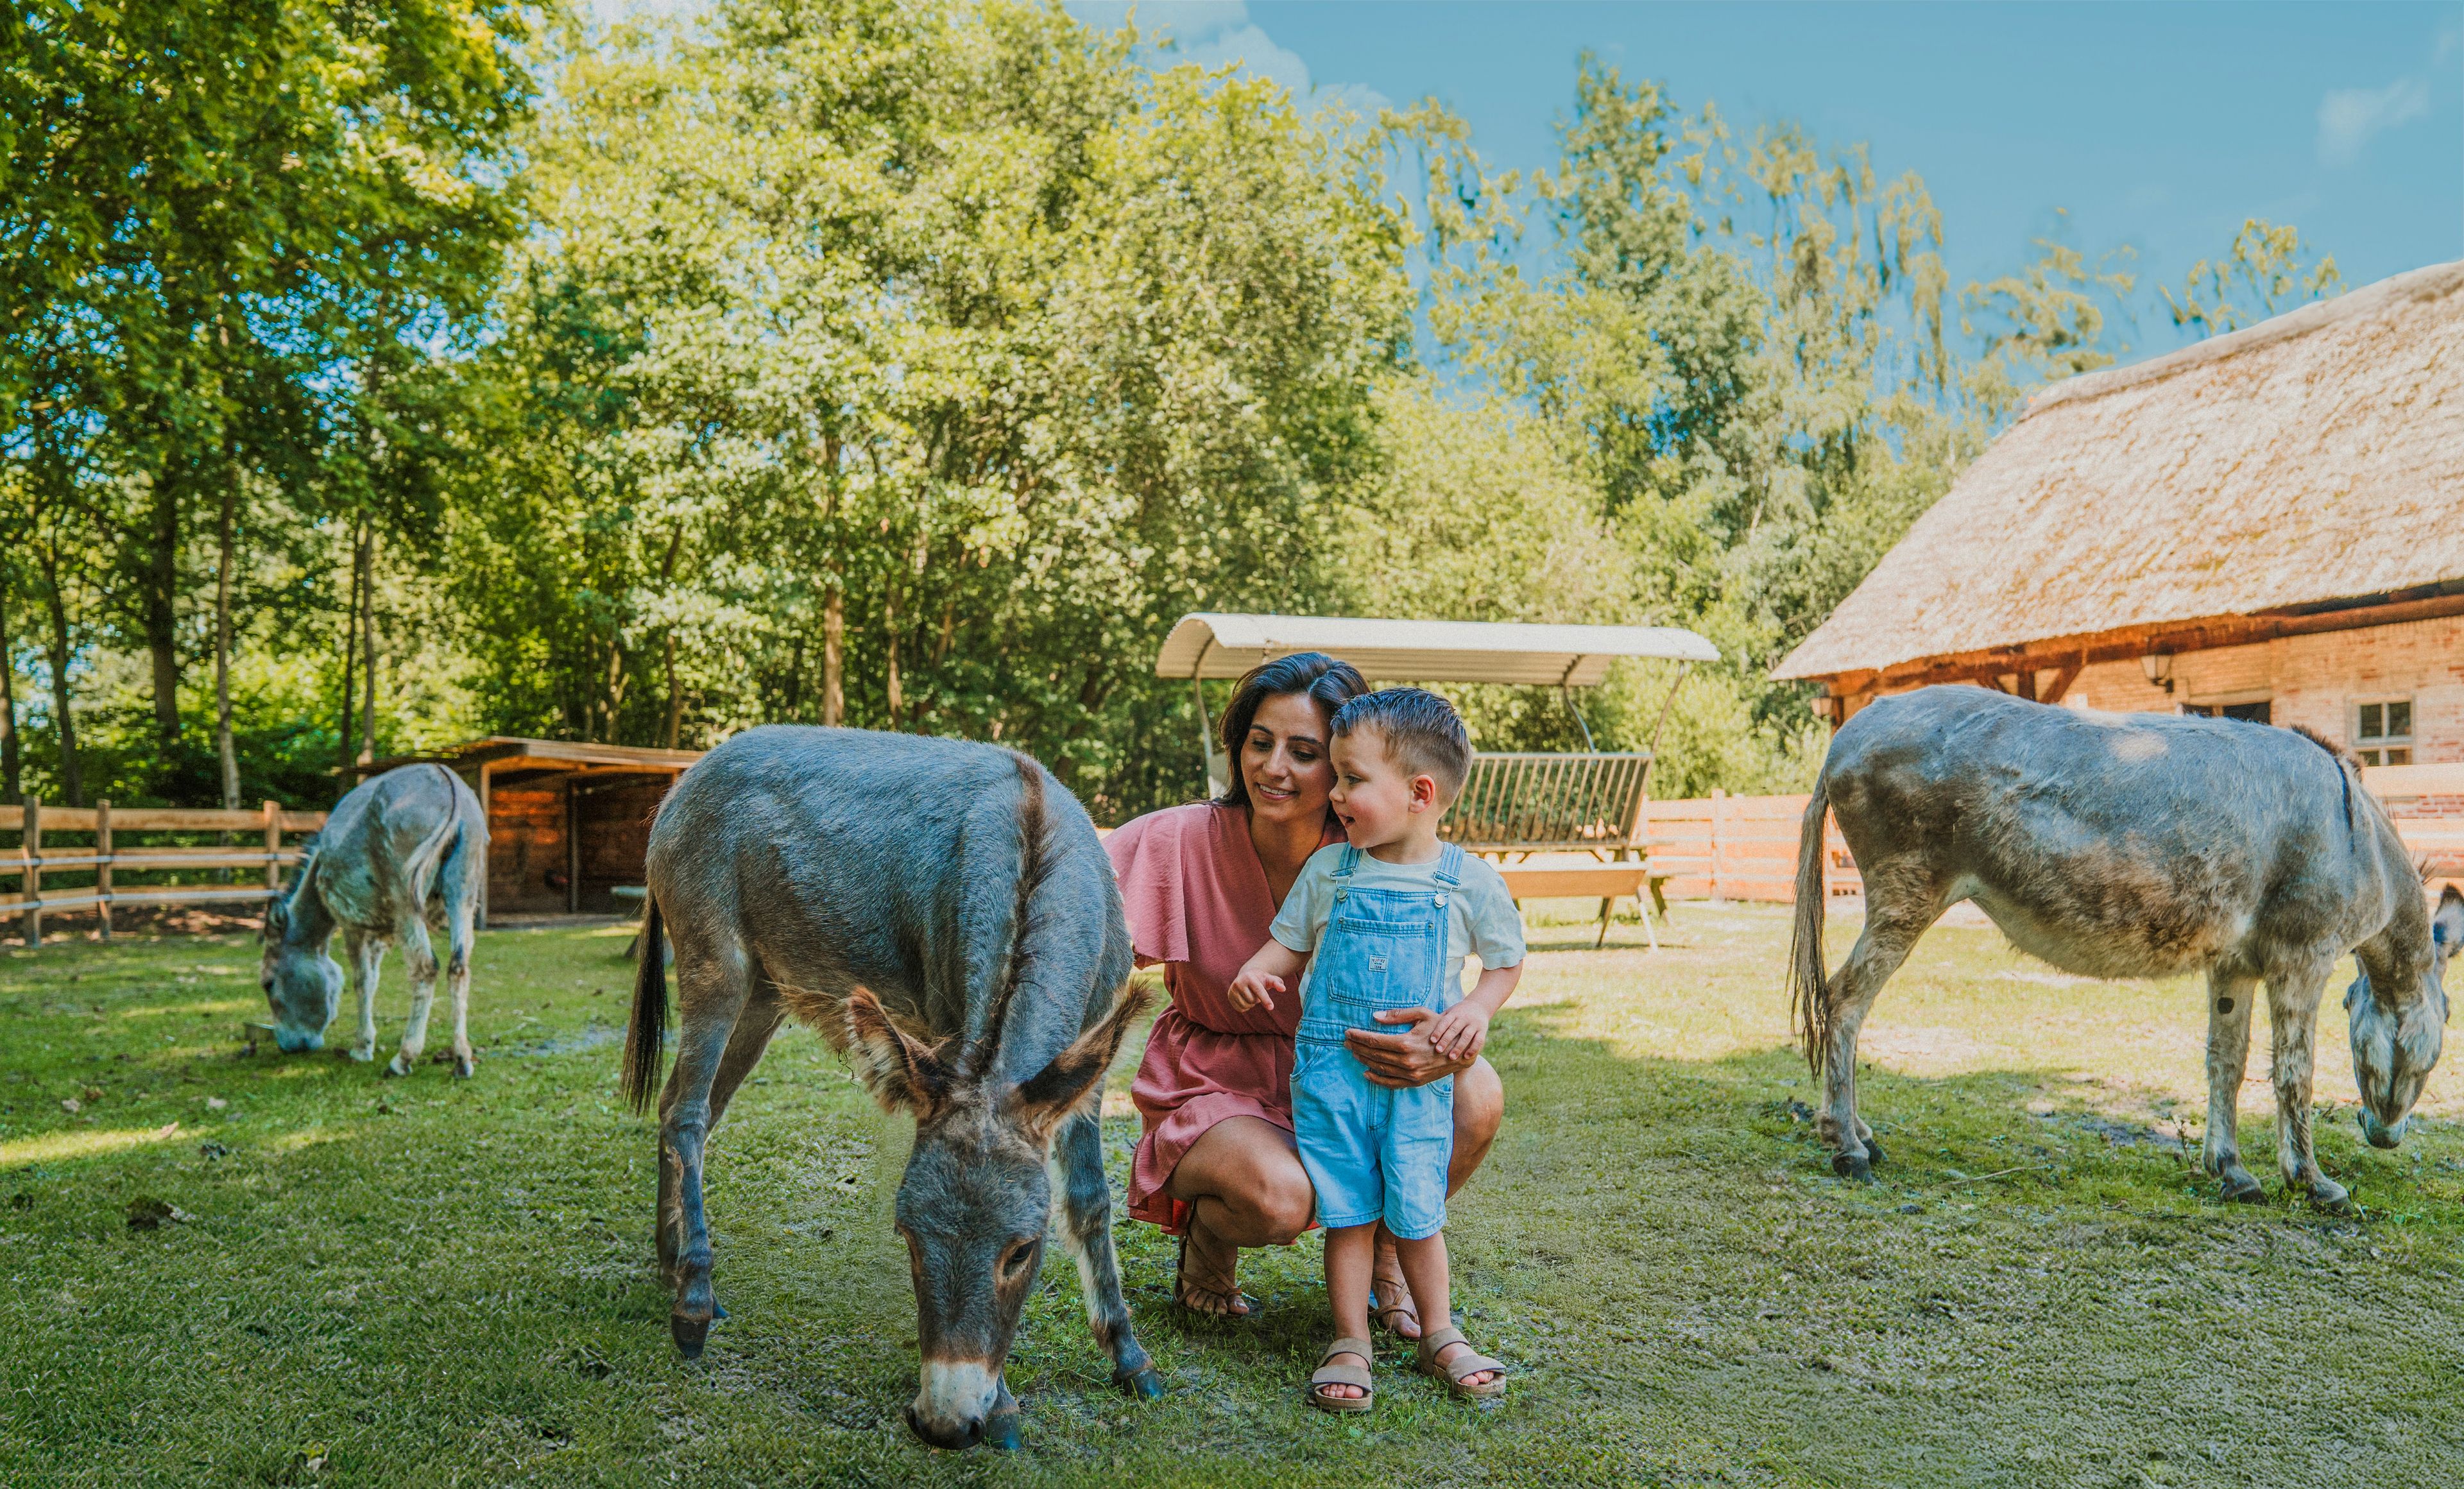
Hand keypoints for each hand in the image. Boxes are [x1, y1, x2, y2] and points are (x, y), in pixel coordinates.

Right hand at [1227, 968, 1282, 1013]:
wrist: (1246, 976)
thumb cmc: (1261, 978)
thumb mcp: (1269, 979)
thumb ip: (1277, 983)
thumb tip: (1283, 988)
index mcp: (1249, 977)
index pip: (1259, 990)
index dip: (1266, 999)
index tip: (1271, 1007)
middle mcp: (1238, 982)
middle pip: (1253, 1000)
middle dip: (1258, 999)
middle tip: (1256, 992)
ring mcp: (1232, 990)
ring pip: (1246, 1005)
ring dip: (1252, 1003)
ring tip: (1251, 994)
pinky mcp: (1229, 997)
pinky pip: (1241, 1008)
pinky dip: (1246, 1007)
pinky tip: (1246, 999)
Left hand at [1344, 1007, 1475, 1088]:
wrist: (1459, 1049)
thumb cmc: (1440, 1027)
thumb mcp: (1422, 1014)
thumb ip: (1397, 1015)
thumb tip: (1375, 1016)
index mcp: (1406, 1043)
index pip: (1374, 1041)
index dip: (1358, 1036)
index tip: (1347, 1032)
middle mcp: (1406, 1061)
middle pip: (1374, 1054)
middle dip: (1357, 1047)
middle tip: (1345, 1041)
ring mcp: (1410, 1074)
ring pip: (1380, 1068)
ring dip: (1364, 1060)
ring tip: (1353, 1052)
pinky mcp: (1415, 1082)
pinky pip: (1391, 1083)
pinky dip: (1377, 1079)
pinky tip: (1366, 1073)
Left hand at [1425, 1002, 1489, 1062]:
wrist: (1479, 1007)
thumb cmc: (1456, 1015)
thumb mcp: (1447, 1013)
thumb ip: (1433, 1021)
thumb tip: (1412, 1025)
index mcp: (1453, 1013)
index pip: (1445, 1021)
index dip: (1438, 1031)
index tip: (1432, 1041)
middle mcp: (1464, 1018)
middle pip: (1454, 1029)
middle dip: (1446, 1040)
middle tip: (1438, 1051)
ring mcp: (1474, 1024)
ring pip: (1466, 1036)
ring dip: (1459, 1047)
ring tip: (1451, 1058)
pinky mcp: (1482, 1030)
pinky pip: (1479, 1040)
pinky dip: (1473, 1049)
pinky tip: (1466, 1057)